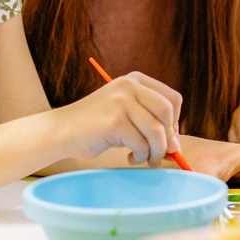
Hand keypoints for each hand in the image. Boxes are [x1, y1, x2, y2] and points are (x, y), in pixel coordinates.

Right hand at [56, 72, 182, 166]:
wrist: (62, 131)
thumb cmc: (98, 127)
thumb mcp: (128, 117)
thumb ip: (152, 125)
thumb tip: (177, 146)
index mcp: (135, 80)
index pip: (173, 99)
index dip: (175, 122)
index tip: (165, 138)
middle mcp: (129, 86)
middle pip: (168, 112)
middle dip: (168, 138)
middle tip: (158, 152)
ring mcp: (121, 102)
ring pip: (158, 131)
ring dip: (155, 152)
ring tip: (144, 158)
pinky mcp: (114, 121)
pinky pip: (142, 144)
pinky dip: (140, 156)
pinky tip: (130, 157)